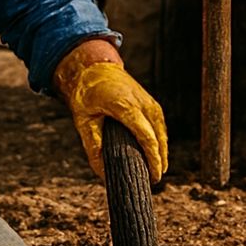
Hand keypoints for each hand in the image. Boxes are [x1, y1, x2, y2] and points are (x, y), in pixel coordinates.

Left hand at [54, 43, 167, 182]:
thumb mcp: (83, 121)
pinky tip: (157, 152)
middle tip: (155, 179)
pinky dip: (160, 138)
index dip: (153, 158)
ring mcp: (147, 100)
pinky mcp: (149, 100)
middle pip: (158, 135)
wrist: (94, 67)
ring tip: (158, 169)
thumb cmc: (86, 94)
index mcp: (125, 105)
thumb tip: (103, 174)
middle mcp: (141, 102)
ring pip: (161, 129)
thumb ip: (93, 147)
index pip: (146, 136)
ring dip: (162, 149)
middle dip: (160, 158)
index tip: (154, 175)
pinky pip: (159, 123)